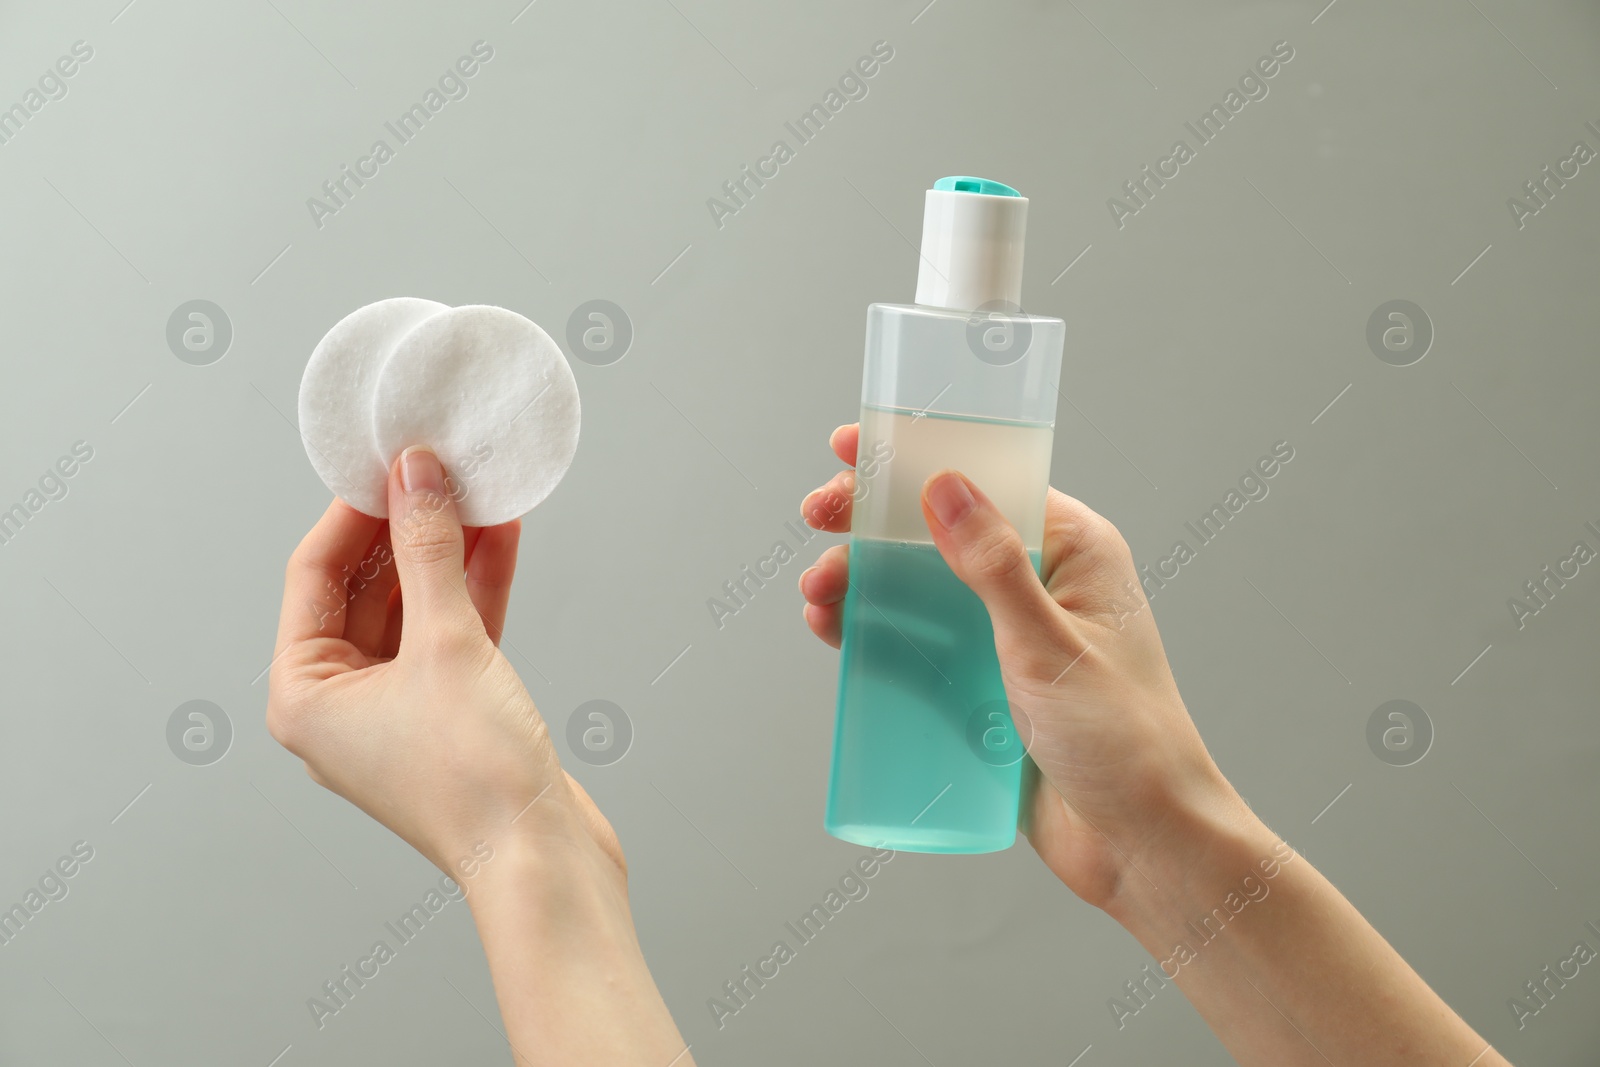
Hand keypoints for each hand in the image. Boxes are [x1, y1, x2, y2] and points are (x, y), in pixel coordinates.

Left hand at [268, 448, 694, 1065]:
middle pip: (365, 588)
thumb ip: (428, 549)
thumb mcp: (446, 643)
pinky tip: (498, 537)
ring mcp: (399, 710)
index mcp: (304, 696)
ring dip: (446, 551)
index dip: (353, 512)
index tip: (390, 462)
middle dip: (404, 526)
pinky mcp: (453, 713)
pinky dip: (474, 587)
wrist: (543, 857)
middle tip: (436, 468)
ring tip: (475, 490)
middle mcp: (342, 704)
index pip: (314, 576)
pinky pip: (453, 633)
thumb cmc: (476, 779)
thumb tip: (414, 476)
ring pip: (415, 607)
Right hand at [799, 424, 1254, 910]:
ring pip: (921, 589)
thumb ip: (995, 567)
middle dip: (875, 522)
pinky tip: (835, 630)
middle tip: (819, 518)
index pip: (986, 483)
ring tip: (820, 593)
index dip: (917, 461)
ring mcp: (1008, 637)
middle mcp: (1041, 584)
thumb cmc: (1127, 742)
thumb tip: (946, 487)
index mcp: (1075, 552)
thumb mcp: (1049, 645)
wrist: (1142, 847)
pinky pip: (920, 646)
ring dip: (865, 581)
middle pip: (941, 532)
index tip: (855, 448)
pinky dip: (875, 633)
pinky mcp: (984, 687)